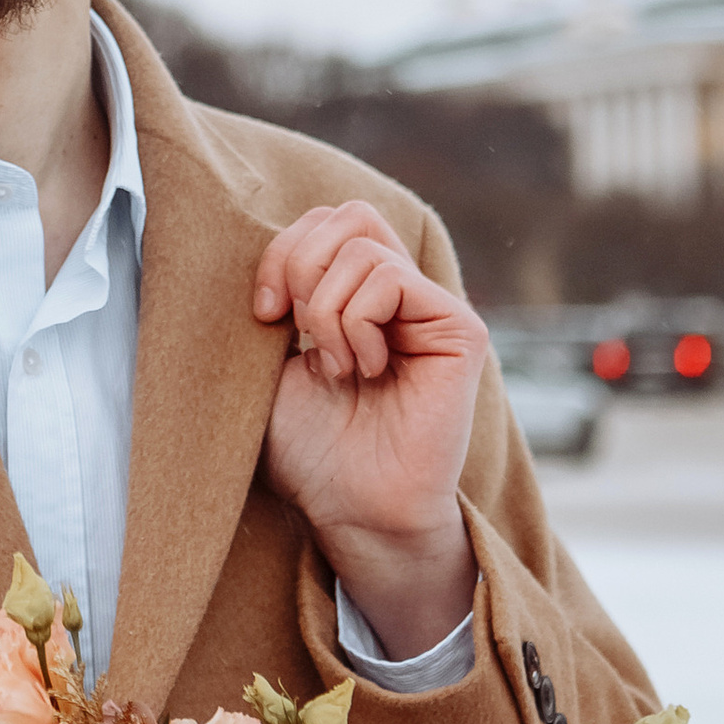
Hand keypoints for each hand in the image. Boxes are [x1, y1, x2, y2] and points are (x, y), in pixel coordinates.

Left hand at [253, 204, 486, 660]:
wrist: (348, 508)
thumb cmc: (308, 448)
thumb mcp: (271, 360)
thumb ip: (280, 296)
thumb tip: (269, 241)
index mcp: (357, 294)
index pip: (324, 221)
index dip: (283, 253)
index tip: (263, 314)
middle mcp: (399, 294)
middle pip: (347, 215)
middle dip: (300, 267)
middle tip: (296, 333)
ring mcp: (432, 309)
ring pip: (362, 246)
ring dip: (326, 311)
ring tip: (337, 367)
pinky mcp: (460, 329)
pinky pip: (391, 280)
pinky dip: (357, 322)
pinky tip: (366, 369)